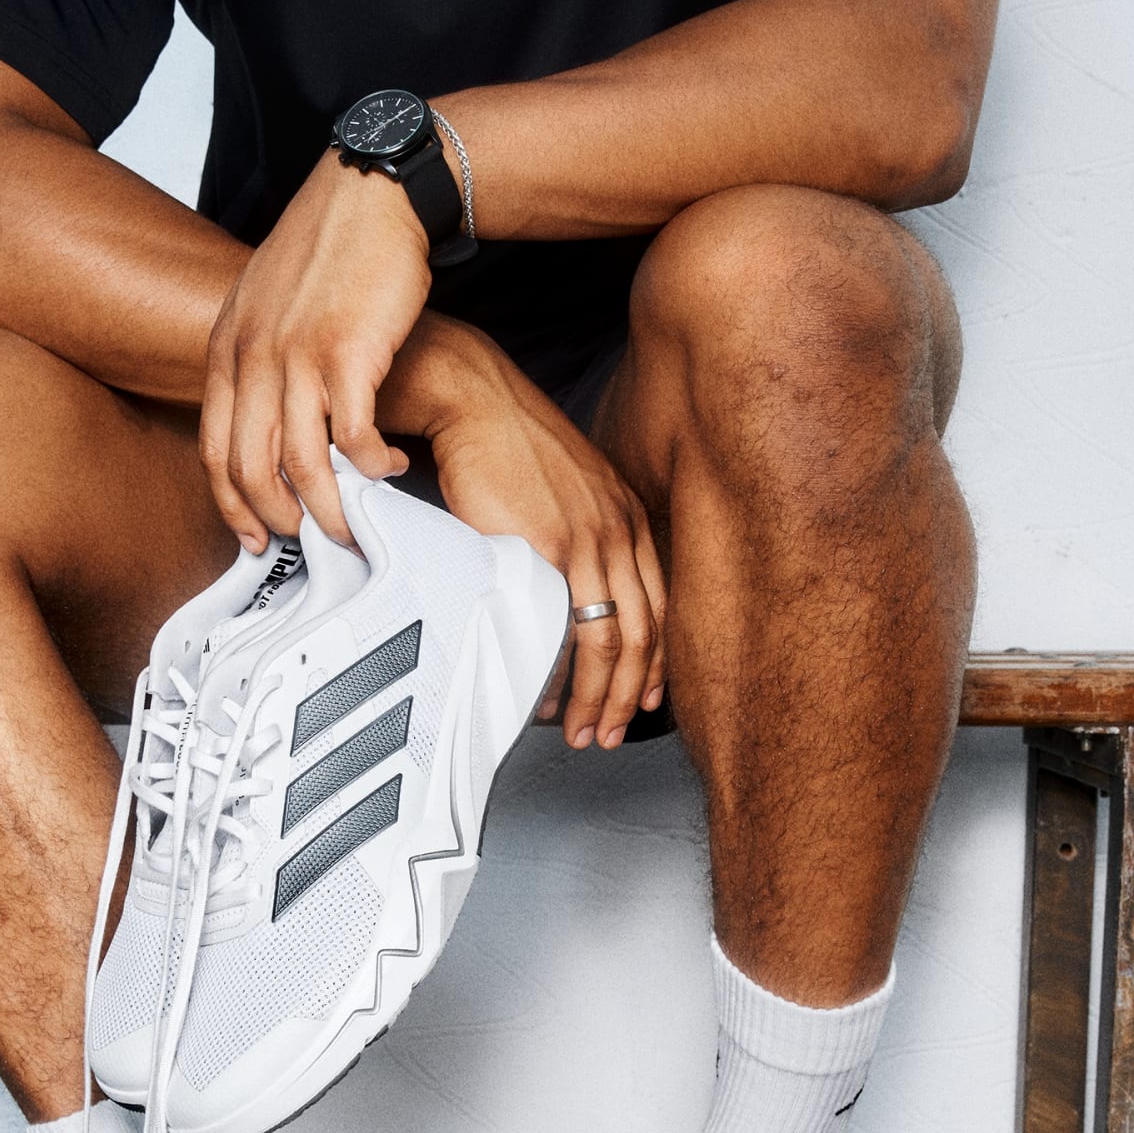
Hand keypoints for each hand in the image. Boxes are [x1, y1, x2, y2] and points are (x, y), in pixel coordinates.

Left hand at [199, 150, 431, 549]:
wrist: (370, 192)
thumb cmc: (327, 251)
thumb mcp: (264, 303)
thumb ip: (254, 360)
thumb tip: (261, 420)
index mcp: (227, 350)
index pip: (213, 451)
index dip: (232, 507)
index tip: (253, 540)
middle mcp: (253, 358)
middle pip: (250, 469)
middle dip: (277, 520)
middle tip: (307, 542)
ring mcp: (298, 355)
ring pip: (299, 464)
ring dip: (328, 507)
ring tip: (353, 524)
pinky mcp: (349, 352)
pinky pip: (351, 436)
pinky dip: (369, 467)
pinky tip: (388, 469)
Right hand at [422, 331, 666, 748]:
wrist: (474, 399)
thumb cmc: (503, 439)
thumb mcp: (560, 486)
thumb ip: (572, 532)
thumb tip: (560, 583)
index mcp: (625, 516)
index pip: (659, 604)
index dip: (655, 661)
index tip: (644, 697)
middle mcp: (620, 529)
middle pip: (645, 632)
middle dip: (628, 695)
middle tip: (610, 733)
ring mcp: (591, 540)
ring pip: (613, 640)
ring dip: (598, 697)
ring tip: (580, 731)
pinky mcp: (552, 546)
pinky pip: (569, 628)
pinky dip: (559, 674)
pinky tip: (546, 697)